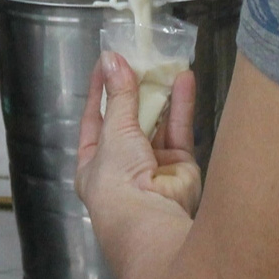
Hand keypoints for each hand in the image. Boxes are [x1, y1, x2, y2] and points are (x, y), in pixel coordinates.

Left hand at [76, 53, 202, 220]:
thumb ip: (119, 95)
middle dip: (135, 91)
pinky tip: (185, 79)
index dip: (101, 90)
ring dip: (160, 95)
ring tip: (165, 62)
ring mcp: (153, 168)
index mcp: (93, 163)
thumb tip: (111, 59)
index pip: (94, 119)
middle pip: (129, 120)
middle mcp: (122, 166)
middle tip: (141, 58)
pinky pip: (180, 131)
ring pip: (157, 124)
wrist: (151, 220)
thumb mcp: (114, 131)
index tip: (108, 62)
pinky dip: (182, 106)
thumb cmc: (117, 179)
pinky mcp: (181, 168)